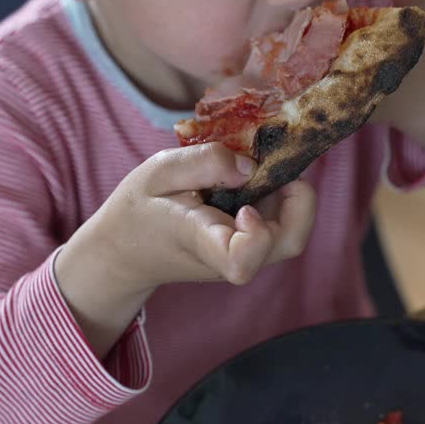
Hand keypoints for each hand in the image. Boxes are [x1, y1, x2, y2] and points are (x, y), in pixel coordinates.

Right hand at [55, 143, 316, 355]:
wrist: (126, 251)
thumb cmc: (138, 211)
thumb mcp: (157, 171)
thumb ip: (204, 162)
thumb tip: (251, 165)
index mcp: (202, 242)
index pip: (242, 261)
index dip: (258, 234)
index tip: (245, 207)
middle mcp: (231, 255)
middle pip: (289, 242)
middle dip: (298, 197)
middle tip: (272, 164)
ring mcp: (244, 254)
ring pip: (292, 231)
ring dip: (289, 192)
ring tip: (257, 166)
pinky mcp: (250, 247)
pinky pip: (282, 224)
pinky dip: (280, 194)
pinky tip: (253, 177)